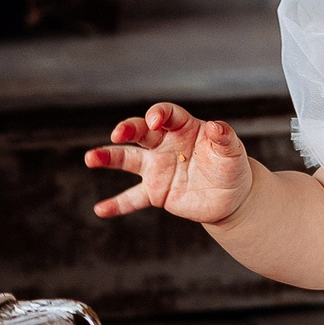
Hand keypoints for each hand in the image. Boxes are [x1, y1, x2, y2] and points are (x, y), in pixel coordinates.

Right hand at [85, 103, 253, 222]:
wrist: (231, 198)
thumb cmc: (231, 167)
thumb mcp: (233, 151)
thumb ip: (224, 137)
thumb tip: (216, 126)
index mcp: (184, 128)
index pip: (167, 115)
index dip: (159, 114)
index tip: (155, 121)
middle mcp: (165, 145)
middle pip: (141, 132)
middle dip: (128, 129)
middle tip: (117, 134)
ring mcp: (157, 168)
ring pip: (128, 160)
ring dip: (108, 157)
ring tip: (91, 158)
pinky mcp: (155, 192)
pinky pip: (132, 198)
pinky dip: (117, 204)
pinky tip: (100, 210)